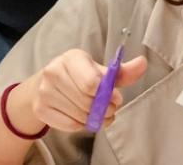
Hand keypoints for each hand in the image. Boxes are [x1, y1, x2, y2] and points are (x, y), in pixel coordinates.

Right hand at [19, 49, 147, 131]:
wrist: (46, 86)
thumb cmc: (78, 77)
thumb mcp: (99, 71)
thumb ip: (122, 72)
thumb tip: (142, 63)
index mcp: (71, 58)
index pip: (92, 83)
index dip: (108, 95)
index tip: (115, 98)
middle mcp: (53, 71)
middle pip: (87, 102)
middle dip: (103, 110)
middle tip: (108, 109)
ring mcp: (44, 90)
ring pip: (79, 115)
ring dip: (93, 119)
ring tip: (96, 114)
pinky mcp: (40, 108)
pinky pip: (69, 125)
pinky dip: (80, 125)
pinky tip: (81, 117)